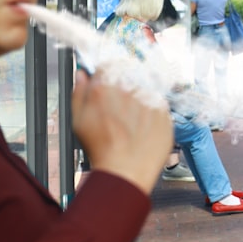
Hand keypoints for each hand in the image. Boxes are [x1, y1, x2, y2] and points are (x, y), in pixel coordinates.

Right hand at [72, 70, 173, 194]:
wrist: (126, 172)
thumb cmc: (101, 151)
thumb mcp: (78, 121)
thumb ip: (79, 93)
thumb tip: (82, 74)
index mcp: (105, 89)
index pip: (108, 68)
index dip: (108, 76)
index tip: (109, 86)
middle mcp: (128, 90)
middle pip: (127, 78)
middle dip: (124, 89)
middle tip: (121, 111)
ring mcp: (148, 100)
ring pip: (144, 90)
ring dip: (139, 100)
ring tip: (132, 123)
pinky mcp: (164, 111)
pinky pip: (159, 104)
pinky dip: (152, 112)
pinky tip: (144, 127)